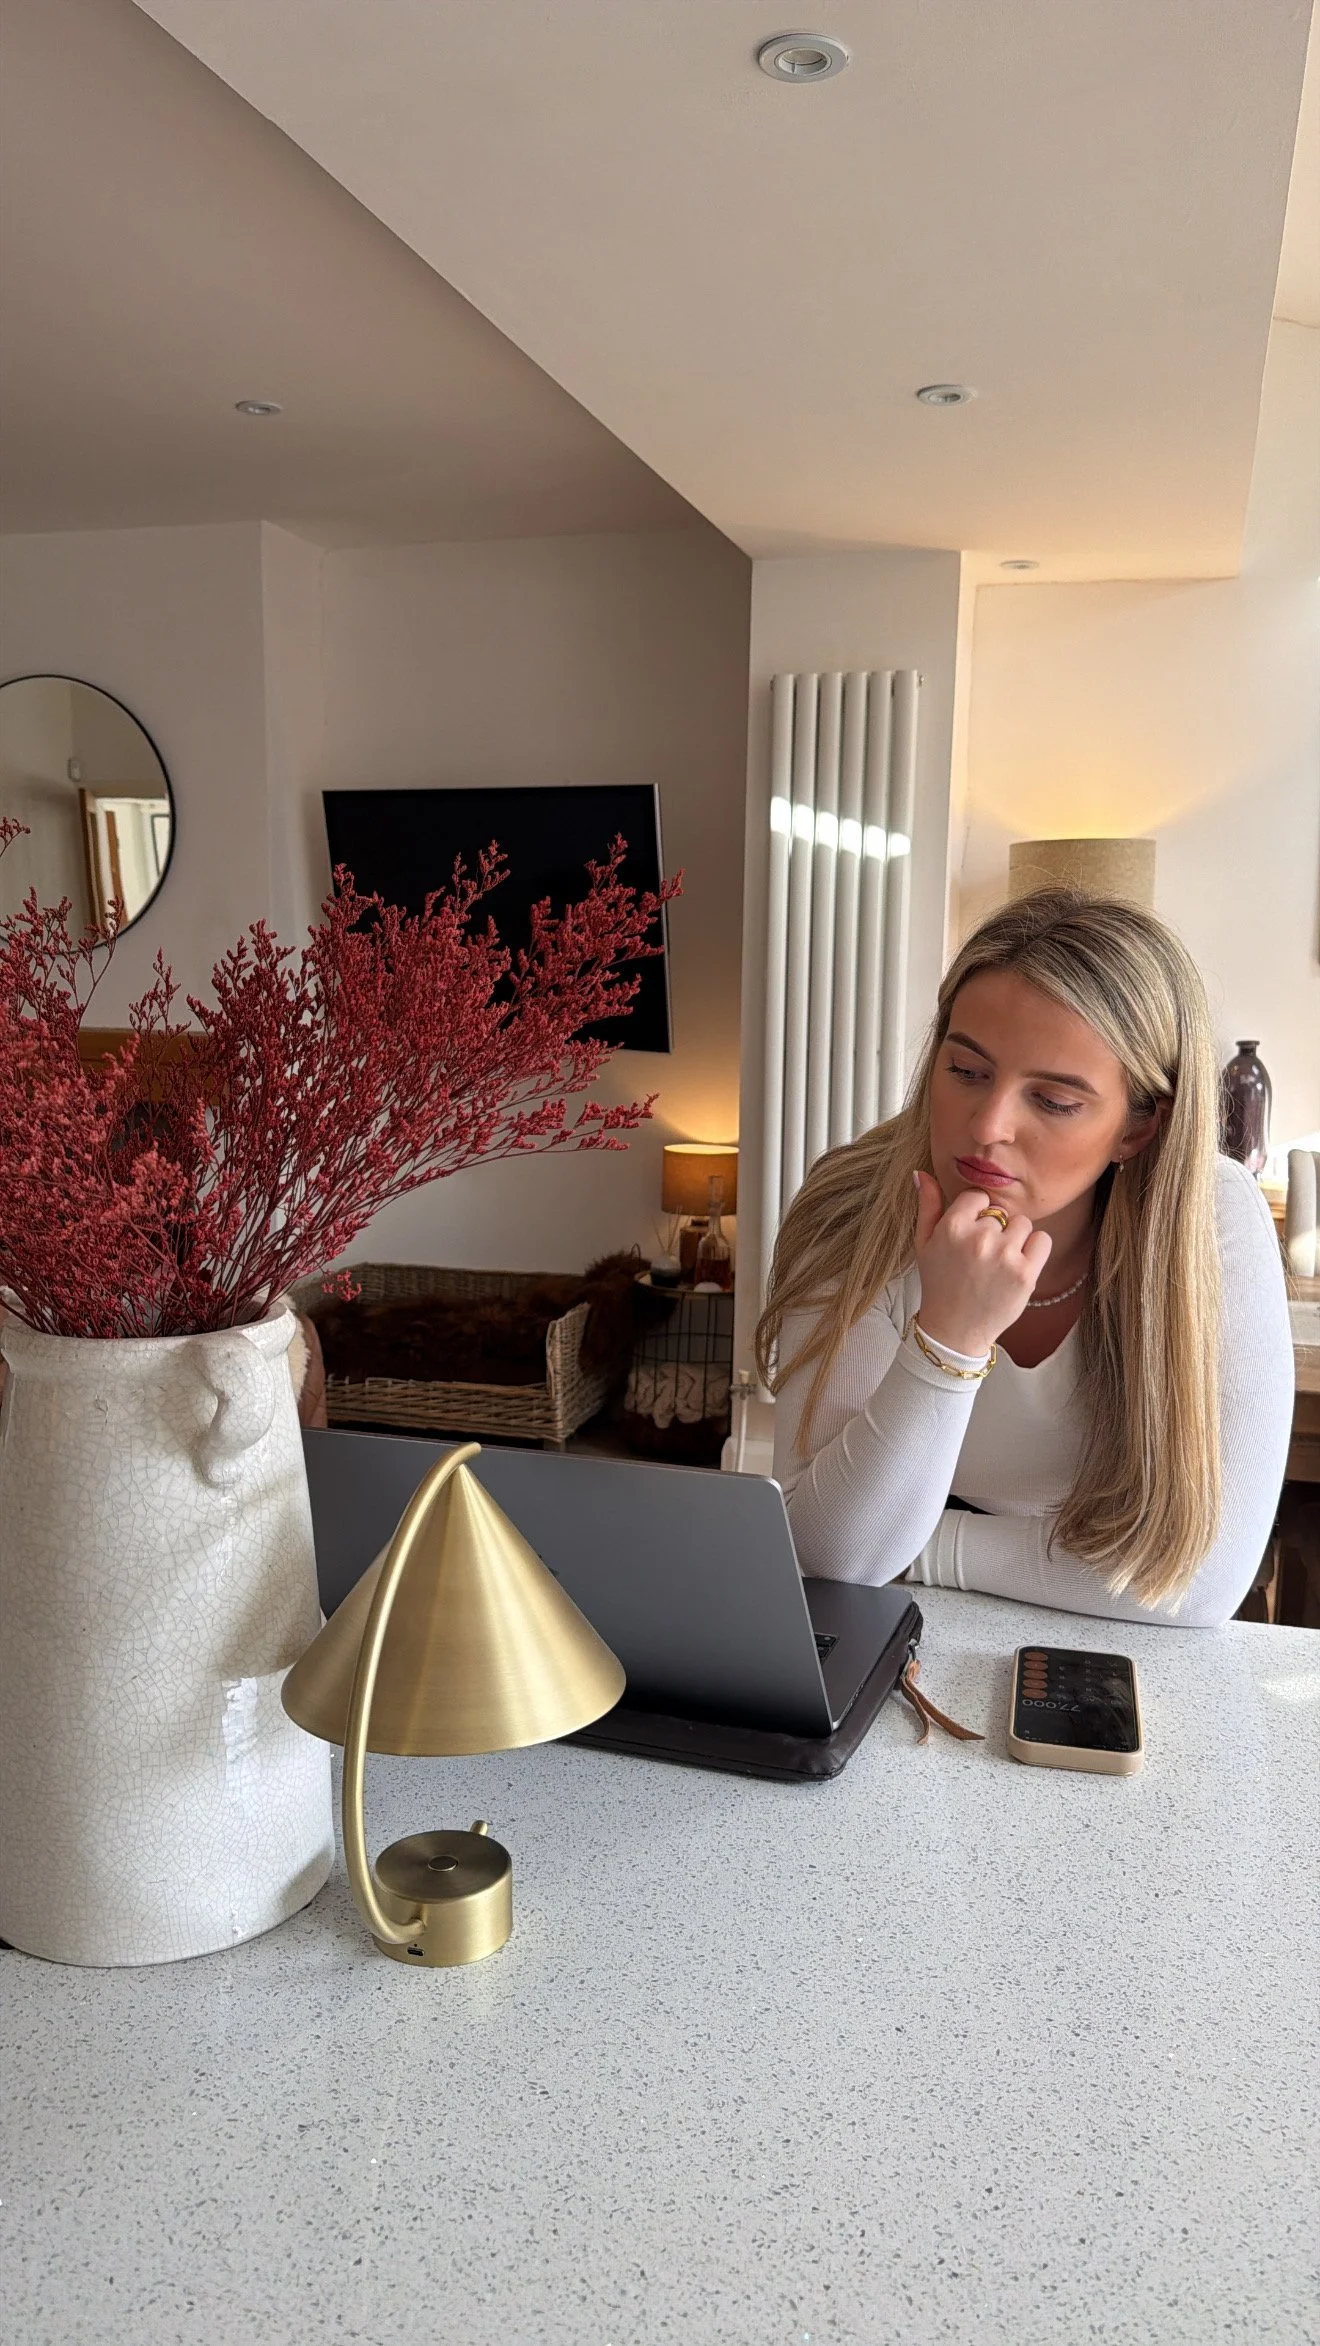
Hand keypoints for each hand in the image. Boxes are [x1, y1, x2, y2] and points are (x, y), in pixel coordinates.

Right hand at [912, 1171, 1052, 1356]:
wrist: (954, 1330)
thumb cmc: (938, 1284)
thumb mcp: (924, 1244)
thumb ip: (927, 1206)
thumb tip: (922, 1174)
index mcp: (952, 1227)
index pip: (977, 1197)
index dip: (975, 1215)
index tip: (970, 1236)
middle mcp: (979, 1238)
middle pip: (1000, 1213)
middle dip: (994, 1231)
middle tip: (981, 1258)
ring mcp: (1004, 1256)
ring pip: (1023, 1224)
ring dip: (1015, 1240)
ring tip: (998, 1263)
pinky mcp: (1025, 1273)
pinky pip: (1042, 1240)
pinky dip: (1035, 1250)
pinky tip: (1017, 1265)